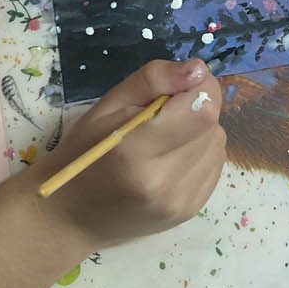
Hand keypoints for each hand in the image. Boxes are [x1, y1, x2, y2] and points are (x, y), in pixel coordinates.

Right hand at [38, 59, 225, 248]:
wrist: (71, 218)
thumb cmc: (83, 154)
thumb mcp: (107, 106)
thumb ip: (153, 80)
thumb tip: (199, 69)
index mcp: (136, 150)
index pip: (202, 108)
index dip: (198, 88)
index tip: (177, 89)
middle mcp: (165, 180)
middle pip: (212, 124)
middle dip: (196, 109)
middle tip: (165, 115)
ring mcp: (181, 201)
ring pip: (217, 143)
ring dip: (199, 132)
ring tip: (166, 139)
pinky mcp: (192, 211)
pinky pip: (215, 165)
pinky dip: (200, 153)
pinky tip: (172, 158)